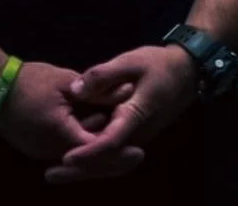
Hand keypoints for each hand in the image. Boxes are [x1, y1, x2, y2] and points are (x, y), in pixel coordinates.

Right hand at [0, 61, 140, 171]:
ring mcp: (39, 152)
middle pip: (87, 161)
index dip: (118, 152)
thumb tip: (128, 91)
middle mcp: (50, 151)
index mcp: (59, 135)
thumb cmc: (30, 80)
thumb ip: (99, 92)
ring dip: (95, 150)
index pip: (95, 151)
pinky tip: (92, 131)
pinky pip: (62, 151)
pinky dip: (79, 145)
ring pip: (75, 158)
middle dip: (111, 158)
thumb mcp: (68, 82)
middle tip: (136, 154)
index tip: (139, 150)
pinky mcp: (33, 148)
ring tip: (118, 142)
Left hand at [43, 45, 198, 184]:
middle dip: (78, 170)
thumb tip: (76, 89)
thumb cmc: (158, 64)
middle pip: (106, 160)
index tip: (65, 158)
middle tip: (50, 175)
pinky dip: (93, 158)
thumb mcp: (131, 61)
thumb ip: (104, 75)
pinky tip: (74, 158)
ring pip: (109, 160)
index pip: (110, 141)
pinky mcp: (134, 134)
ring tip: (55, 172)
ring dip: (84, 168)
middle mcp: (136, 134)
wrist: (187, 72)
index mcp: (135, 116)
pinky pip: (112, 152)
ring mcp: (137, 136)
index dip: (88, 152)